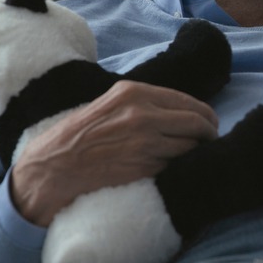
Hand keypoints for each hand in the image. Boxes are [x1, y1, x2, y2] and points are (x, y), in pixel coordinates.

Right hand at [10, 80, 218, 226]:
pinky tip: (173, 169)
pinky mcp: (144, 167)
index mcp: (134, 93)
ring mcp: (144, 141)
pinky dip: (179, 167)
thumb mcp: (109, 105)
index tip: (209, 124)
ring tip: (191, 157)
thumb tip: (179, 110)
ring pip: (190, 146)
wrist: (52, 168)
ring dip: (195, 153)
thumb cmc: (79, 138)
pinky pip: (175, 165)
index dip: (205, 115)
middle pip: (197, 122)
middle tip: (210, 142)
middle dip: (209, 134)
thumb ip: (142, 103)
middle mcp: (142, 113)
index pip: (188, 101)